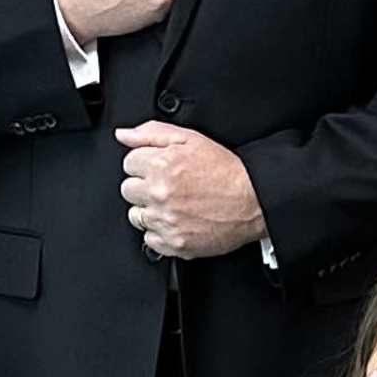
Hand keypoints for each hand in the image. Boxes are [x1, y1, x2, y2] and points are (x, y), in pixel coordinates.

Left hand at [115, 120, 265, 261]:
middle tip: (169, 185)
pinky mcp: (173, 242)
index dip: (146, 164)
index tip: (161, 168)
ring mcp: (165, 220)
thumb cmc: (225, 171)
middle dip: (145, 186)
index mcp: (161, 165)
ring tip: (174, 204)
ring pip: (135, 215)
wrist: (252, 201)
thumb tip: (123, 135)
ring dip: (150, 210)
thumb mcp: (190, 139)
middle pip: (128, 189)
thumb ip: (151, 133)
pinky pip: (149, 239)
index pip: (129, 163)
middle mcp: (159, 194)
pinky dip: (160, 232)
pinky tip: (177, 220)